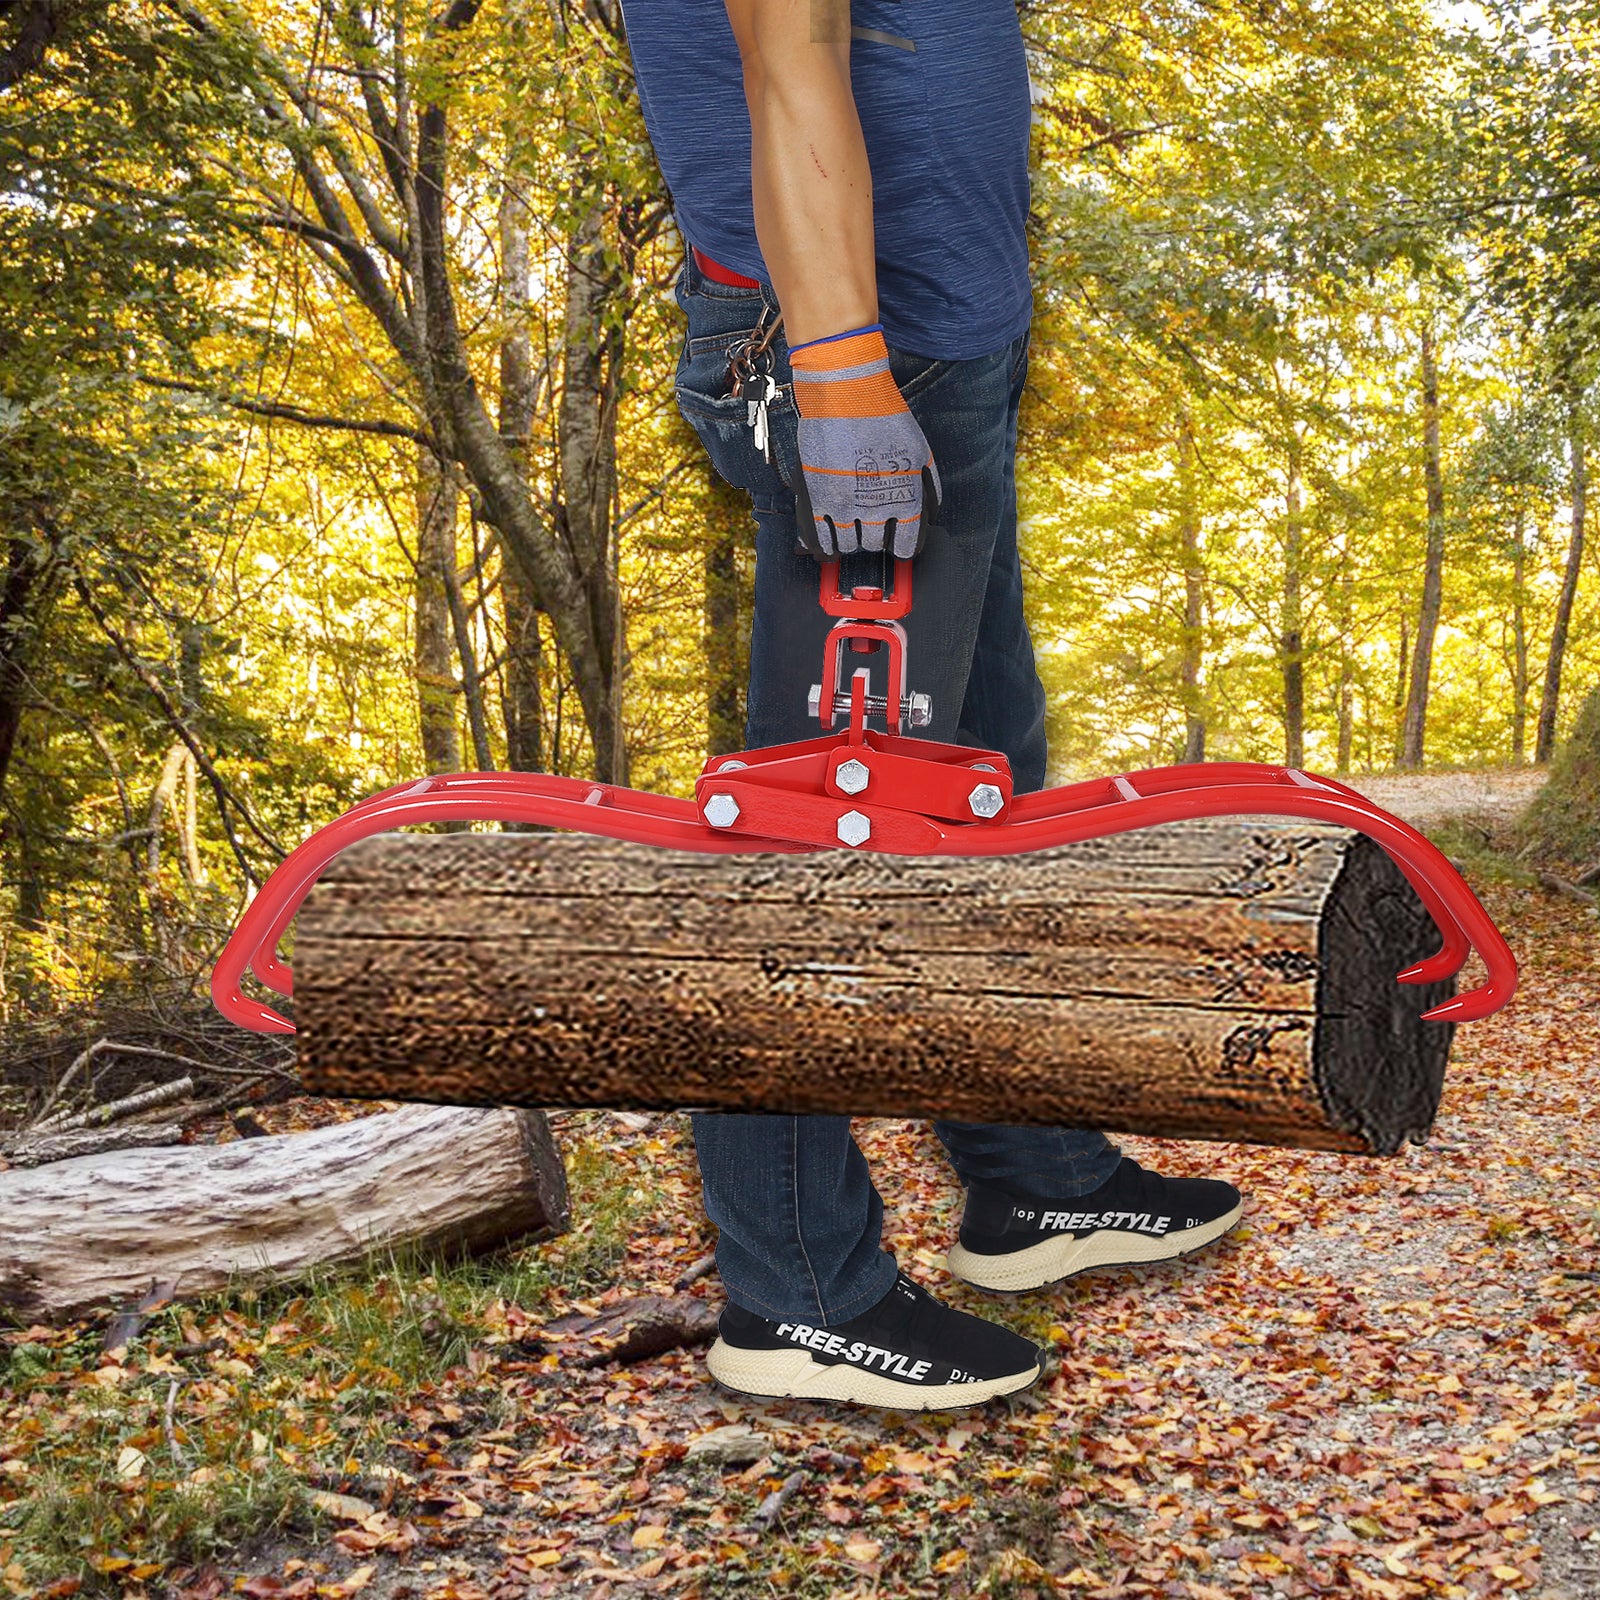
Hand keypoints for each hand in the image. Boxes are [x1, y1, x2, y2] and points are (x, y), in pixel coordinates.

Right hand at [787, 324, 942, 559]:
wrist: (846, 394)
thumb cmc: (885, 417)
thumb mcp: (920, 451)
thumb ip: (928, 487)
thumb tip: (930, 515)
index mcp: (906, 499)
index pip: (906, 545)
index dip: (902, 547)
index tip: (897, 544)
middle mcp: (877, 508)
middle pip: (875, 546)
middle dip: (874, 540)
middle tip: (870, 526)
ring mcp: (845, 506)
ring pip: (849, 546)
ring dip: (851, 542)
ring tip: (849, 529)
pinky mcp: (818, 500)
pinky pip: (821, 539)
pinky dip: (825, 547)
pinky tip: (828, 544)